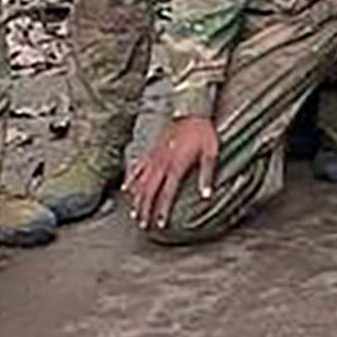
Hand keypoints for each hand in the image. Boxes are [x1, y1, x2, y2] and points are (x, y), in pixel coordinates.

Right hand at [126, 116, 217, 232]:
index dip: (162, 210)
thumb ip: (207, 174)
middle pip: (150, 192)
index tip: (160, 224)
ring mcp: (154, 157)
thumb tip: (206, 195)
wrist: (190, 111)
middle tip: (142, 225)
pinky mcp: (151, 151)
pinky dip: (131, 179)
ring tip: (134, 214)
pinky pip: (138, 168)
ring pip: (141, 182)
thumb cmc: (203, 132)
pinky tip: (126, 189)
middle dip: (145, 210)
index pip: (167, 194)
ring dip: (137, 199)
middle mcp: (162, 164)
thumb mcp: (210, 152)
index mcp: (176, 166)